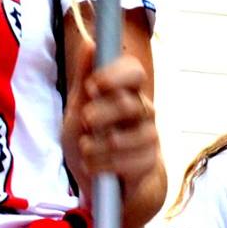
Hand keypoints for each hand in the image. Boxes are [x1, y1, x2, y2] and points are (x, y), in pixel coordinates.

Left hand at [69, 54, 158, 186]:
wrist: (99, 184)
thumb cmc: (90, 142)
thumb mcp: (77, 110)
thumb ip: (84, 80)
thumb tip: (90, 43)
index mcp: (127, 91)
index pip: (133, 70)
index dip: (114, 75)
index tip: (92, 87)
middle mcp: (143, 110)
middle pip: (127, 103)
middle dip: (100, 114)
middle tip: (85, 122)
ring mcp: (149, 136)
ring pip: (123, 136)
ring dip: (96, 146)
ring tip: (85, 150)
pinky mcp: (149, 162)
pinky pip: (127, 162)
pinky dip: (103, 165)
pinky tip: (95, 166)